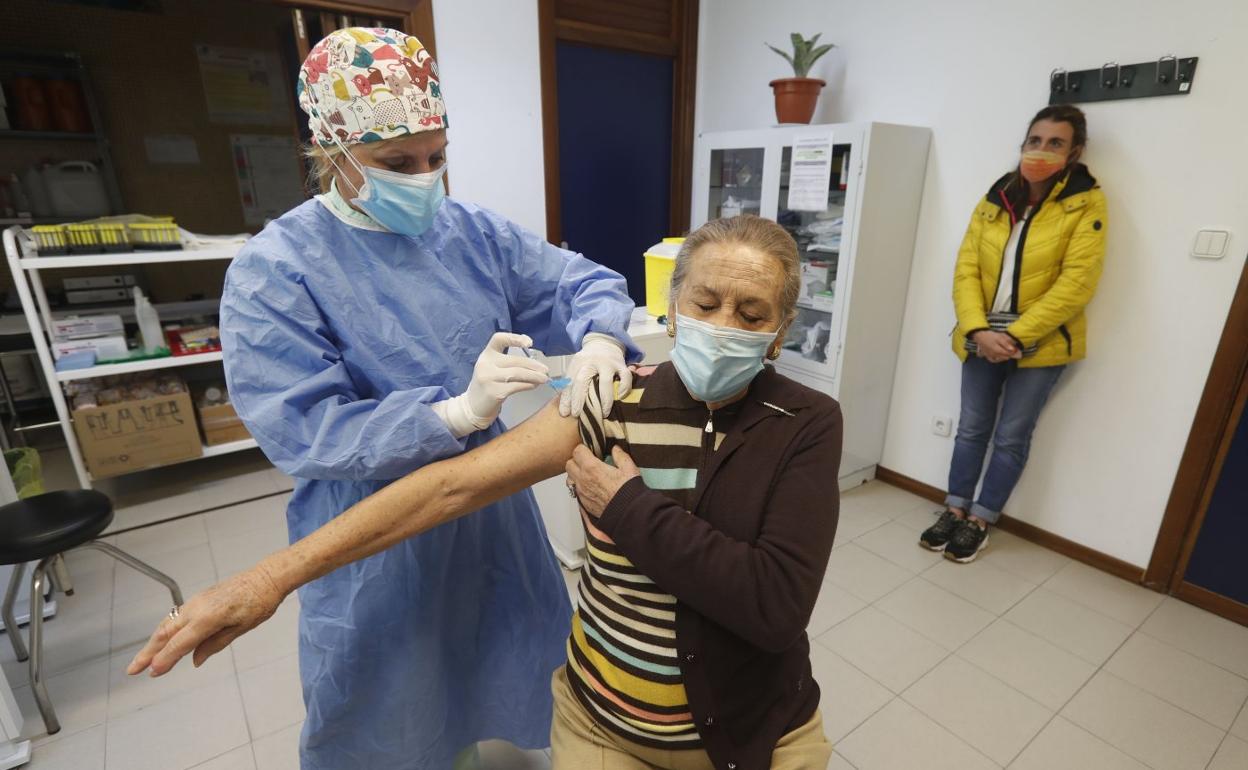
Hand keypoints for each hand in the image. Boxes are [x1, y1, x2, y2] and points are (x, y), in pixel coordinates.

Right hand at [126, 565, 285, 677]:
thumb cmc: (260, 602)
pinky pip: (176, 617)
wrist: (266, 577)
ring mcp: (196, 601)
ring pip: (168, 624)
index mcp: (208, 617)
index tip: (151, 673)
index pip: (179, 644)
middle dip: (148, 653)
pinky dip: (165, 631)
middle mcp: (197, 608)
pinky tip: (163, 641)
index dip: (164, 660)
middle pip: (165, 634)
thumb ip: (215, 644)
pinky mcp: (199, 599)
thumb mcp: (241, 628)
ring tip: (142, 660)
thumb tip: (195, 660)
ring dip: (153, 642)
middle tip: (132, 670)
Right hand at [464, 332, 549, 427]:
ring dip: (534, 376)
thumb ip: (509, 363)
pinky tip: (533, 385)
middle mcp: (485, 364)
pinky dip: (528, 385)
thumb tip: (536, 364)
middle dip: (533, 365)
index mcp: (486, 354)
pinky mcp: (494, 392)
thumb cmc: (488, 384)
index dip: (514, 338)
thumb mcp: (493, 368)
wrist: (473, 406)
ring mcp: (488, 378)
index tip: (530, 343)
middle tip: (545, 370)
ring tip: (544, 379)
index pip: (499, 339)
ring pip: (517, 373)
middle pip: (514, 360)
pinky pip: (516, 386)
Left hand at [559, 334, 631, 417]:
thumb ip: (572, 382)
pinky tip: (620, 397)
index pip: (569, 382)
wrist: (604, 343)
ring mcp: (608, 363)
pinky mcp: (621, 365)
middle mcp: (591, 362)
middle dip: (579, 400)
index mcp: (578, 362)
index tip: (565, 413)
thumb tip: (566, 407)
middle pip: (583, 381)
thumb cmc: (588, 361)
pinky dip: (624, 388)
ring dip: (604, 400)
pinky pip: (625, 377)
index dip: (566, 398)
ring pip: (605, 383)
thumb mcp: (578, 366)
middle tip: (578, 415)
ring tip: (603, 413)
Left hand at [565, 445, 640, 517]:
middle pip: (569, 464)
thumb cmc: (627, 491)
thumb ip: (620, 455)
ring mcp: (581, 492)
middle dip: (576, 460)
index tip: (590, 451)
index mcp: (592, 467)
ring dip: (575, 474)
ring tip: (587, 474)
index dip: (583, 449)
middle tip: (587, 461)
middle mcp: (583, 479)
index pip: (577, 451)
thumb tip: (615, 449)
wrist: (627, 512)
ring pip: (569, 478)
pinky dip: (579, 487)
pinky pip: (575, 490)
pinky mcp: (583, 502)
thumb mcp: (629, 468)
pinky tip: (590, 487)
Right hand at [972, 331, 1018, 362]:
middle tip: (1013, 349)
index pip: (1010, 354)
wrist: (979, 336)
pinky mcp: (987, 356)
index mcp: (998, 350)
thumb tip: (1014, 349)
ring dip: (1005, 356)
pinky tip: (1000, 356)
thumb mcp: (999, 337)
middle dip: (1010, 354)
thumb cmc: (990, 335)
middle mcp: (995, 355)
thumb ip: (1007, 343)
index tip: (1018, 350)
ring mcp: (991, 357)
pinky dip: (999, 359)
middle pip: (1006, 357)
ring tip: (1006, 351)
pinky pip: (995, 360)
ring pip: (1001, 359)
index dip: (1015, 352)